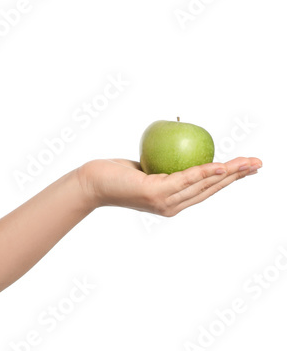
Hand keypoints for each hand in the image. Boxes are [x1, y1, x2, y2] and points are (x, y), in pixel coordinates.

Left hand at [78, 157, 262, 215]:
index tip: (248, 168)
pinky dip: (204, 172)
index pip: (207, 190)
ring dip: (228, 173)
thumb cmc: (114, 174)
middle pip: (212, 188)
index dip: (229, 179)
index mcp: (173, 201)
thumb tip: (178, 145)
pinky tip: (219, 164)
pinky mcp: (155, 193)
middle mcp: (172, 205)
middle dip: (237, 176)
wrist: (90, 183)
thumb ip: (162, 165)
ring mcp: (165, 201)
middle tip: (258, 164)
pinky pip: (185, 179)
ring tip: (247, 163)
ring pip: (203, 184)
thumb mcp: (144, 168)